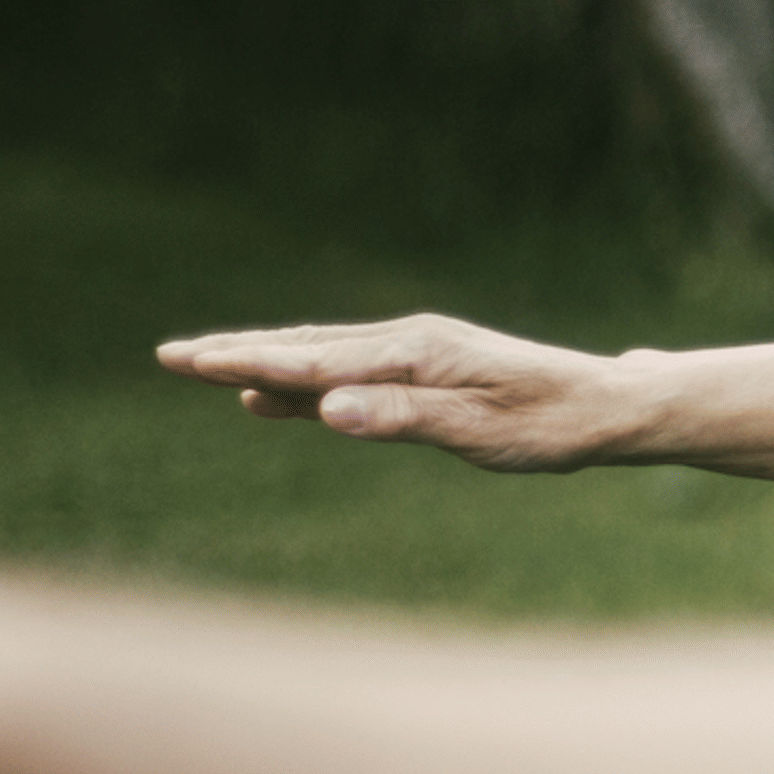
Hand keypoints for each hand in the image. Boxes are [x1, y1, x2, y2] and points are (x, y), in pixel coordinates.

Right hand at [156, 315, 640, 472]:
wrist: (604, 406)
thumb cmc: (548, 425)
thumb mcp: (477, 431)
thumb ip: (401, 417)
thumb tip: (328, 407)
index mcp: (415, 351)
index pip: (314, 361)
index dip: (248, 363)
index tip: (191, 361)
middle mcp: (408, 341)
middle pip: (305, 348)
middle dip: (236, 353)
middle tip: (169, 357)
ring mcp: (415, 352)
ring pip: (321, 356)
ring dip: (261, 361)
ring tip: (202, 366)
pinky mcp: (424, 370)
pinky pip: (346, 372)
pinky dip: (300, 380)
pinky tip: (272, 397)